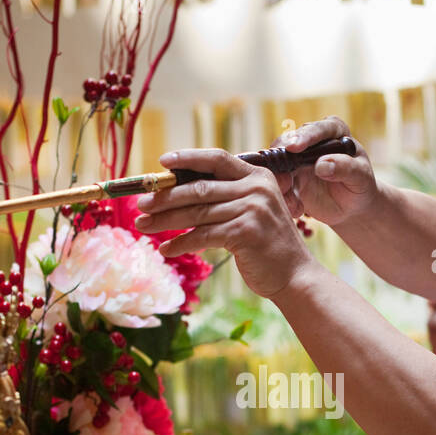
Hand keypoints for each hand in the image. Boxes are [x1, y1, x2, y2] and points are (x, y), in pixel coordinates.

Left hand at [135, 149, 313, 297]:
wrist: (293, 275)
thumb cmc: (266, 245)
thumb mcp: (251, 211)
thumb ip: (226, 197)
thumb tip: (178, 193)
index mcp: (257, 176)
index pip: (217, 159)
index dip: (188, 158)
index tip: (162, 163)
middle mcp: (256, 188)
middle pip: (200, 188)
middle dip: (166, 197)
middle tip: (141, 205)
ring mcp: (252, 209)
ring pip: (197, 212)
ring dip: (165, 221)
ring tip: (144, 226)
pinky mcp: (245, 232)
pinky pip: (203, 235)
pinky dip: (180, 243)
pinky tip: (166, 249)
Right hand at [269, 117, 380, 225]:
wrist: (351, 206)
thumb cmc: (360, 185)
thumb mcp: (361, 177)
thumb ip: (344, 168)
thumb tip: (321, 164)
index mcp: (333, 131)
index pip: (318, 129)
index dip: (305, 137)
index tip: (294, 147)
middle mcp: (311, 140)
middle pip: (289, 142)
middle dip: (283, 159)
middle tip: (284, 178)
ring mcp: (297, 158)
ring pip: (279, 164)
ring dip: (281, 183)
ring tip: (295, 203)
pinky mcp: (289, 176)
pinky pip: (279, 184)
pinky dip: (284, 197)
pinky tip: (297, 210)